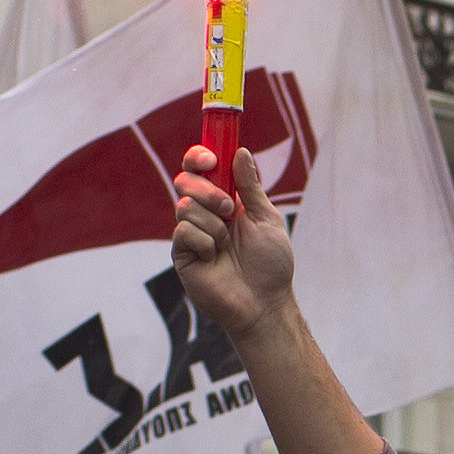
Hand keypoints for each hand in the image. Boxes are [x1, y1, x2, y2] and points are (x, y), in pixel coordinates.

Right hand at [170, 146, 296, 336]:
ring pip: (184, 206)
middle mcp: (204, 213)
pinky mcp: (182, 254)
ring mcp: (191, 233)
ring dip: (212, 224)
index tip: (211, 159)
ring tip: (227, 244)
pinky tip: (214, 259)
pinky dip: (205, 243)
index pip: (200, 168)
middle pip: (184, 180)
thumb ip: (250, 186)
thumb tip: (240, 152)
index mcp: (224, 199)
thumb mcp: (267, 218)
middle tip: (228, 210)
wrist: (264, 302)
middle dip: (206, 190)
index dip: (199, 156)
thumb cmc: (270, 264)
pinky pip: (183, 232)